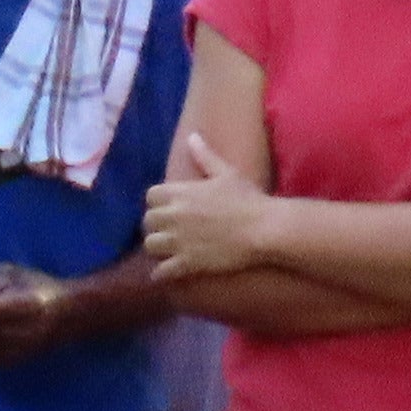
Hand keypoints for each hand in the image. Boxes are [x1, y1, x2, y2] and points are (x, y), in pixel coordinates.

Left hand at [139, 131, 277, 279]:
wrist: (263, 228)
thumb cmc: (248, 198)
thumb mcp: (226, 172)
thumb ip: (205, 156)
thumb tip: (192, 137)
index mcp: (182, 192)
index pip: (150, 196)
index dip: (158, 203)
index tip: (168, 208)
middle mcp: (174, 216)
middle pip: (147, 221)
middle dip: (156, 225)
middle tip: (169, 230)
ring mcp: (179, 240)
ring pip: (149, 246)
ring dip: (157, 248)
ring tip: (168, 249)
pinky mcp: (186, 262)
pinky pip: (161, 271)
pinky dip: (161, 274)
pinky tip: (167, 272)